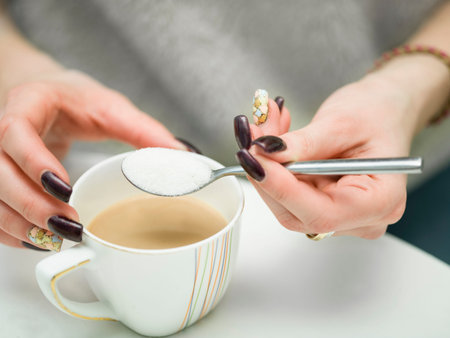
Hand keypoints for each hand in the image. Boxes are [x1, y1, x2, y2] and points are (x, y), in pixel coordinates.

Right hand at [0, 69, 186, 249]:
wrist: (47, 96)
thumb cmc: (76, 100)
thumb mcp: (111, 108)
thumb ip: (145, 131)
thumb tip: (183, 156)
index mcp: (28, 103)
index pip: (15, 133)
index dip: (35, 164)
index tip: (65, 189)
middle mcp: (2, 130)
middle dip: (31, 206)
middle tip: (69, 225)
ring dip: (20, 225)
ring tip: (57, 240)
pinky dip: (11, 231)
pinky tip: (39, 241)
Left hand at [235, 77, 415, 238]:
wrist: (385, 108)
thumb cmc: (378, 113)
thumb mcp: (342, 123)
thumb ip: (303, 144)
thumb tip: (264, 154)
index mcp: (379, 203)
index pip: (320, 213)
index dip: (281, 188)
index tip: (254, 159)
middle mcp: (361, 218)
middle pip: (296, 212)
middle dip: (267, 172)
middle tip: (250, 135)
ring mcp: (341, 214)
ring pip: (286, 201)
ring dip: (267, 164)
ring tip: (262, 126)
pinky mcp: (323, 203)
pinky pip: (289, 192)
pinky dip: (275, 165)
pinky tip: (272, 138)